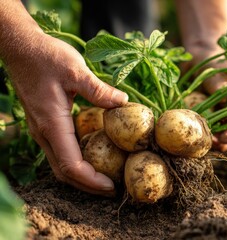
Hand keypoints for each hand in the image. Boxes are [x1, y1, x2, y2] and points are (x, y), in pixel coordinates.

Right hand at [6, 32, 127, 195]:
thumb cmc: (46, 57)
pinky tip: (95, 157)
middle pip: (64, 172)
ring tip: (107, 178)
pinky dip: (77, 162)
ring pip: (61, 164)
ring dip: (83, 176)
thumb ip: (99, 90)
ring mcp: (42, 130)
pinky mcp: (45, 124)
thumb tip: (123, 102)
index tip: (112, 186)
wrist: (21, 47)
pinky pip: (61, 152)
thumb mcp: (76, 70)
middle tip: (113, 189)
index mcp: (52, 124)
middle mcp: (44, 132)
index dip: (92, 180)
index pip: (71, 165)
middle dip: (88, 185)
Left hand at [186, 46, 226, 151]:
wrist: (196, 58)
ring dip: (206, 142)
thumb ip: (220, 85)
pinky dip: (193, 135)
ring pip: (211, 135)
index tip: (226, 139)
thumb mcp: (218, 72)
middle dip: (221, 144)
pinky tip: (186, 138)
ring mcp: (211, 116)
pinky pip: (196, 129)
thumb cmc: (213, 63)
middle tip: (211, 146)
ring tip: (199, 146)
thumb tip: (223, 100)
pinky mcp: (197, 116)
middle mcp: (225, 113)